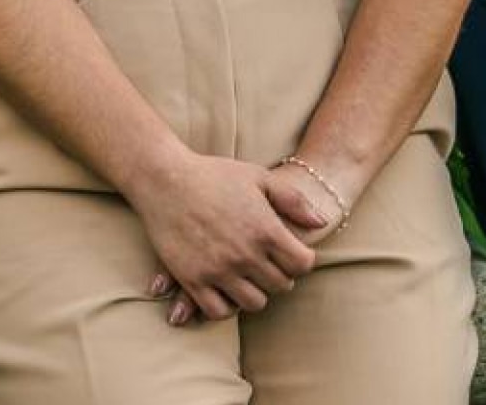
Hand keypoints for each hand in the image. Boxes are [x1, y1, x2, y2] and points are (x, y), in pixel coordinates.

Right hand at [157, 160, 357, 323]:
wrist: (164, 179)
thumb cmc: (214, 174)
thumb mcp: (259, 177)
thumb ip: (293, 201)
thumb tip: (321, 222)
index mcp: (265, 229)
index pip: (302, 265)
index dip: (301, 260)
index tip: (290, 253)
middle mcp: (246, 254)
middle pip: (281, 286)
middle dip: (279, 275)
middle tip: (268, 264)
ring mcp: (219, 270)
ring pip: (254, 303)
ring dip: (256, 292)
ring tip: (248, 277)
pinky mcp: (193, 280)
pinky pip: (219, 311)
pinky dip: (226, 306)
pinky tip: (225, 289)